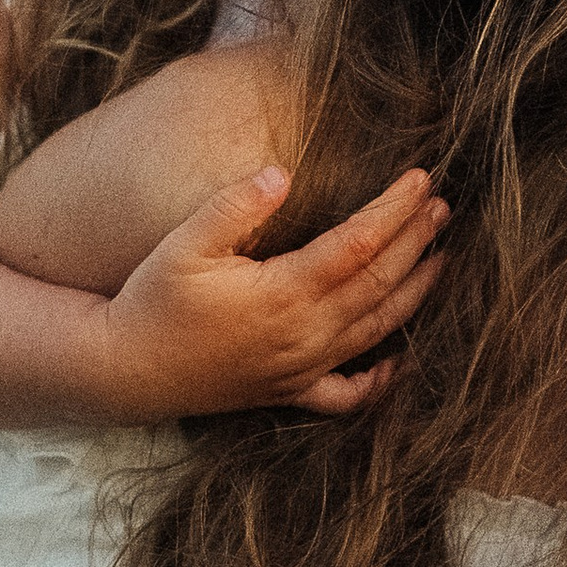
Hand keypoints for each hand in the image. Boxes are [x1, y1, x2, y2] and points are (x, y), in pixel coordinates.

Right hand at [98, 163, 447, 420]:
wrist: (124, 371)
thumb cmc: (152, 300)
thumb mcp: (184, 243)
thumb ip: (235, 205)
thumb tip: (282, 173)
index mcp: (284, 293)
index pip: (360, 244)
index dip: (395, 210)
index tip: (421, 180)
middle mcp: (305, 335)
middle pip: (380, 283)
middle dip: (416, 241)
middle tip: (442, 207)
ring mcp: (301, 368)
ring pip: (376, 330)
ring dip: (414, 292)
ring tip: (440, 257)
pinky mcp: (288, 391)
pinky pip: (346, 393)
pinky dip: (379, 380)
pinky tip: (398, 362)